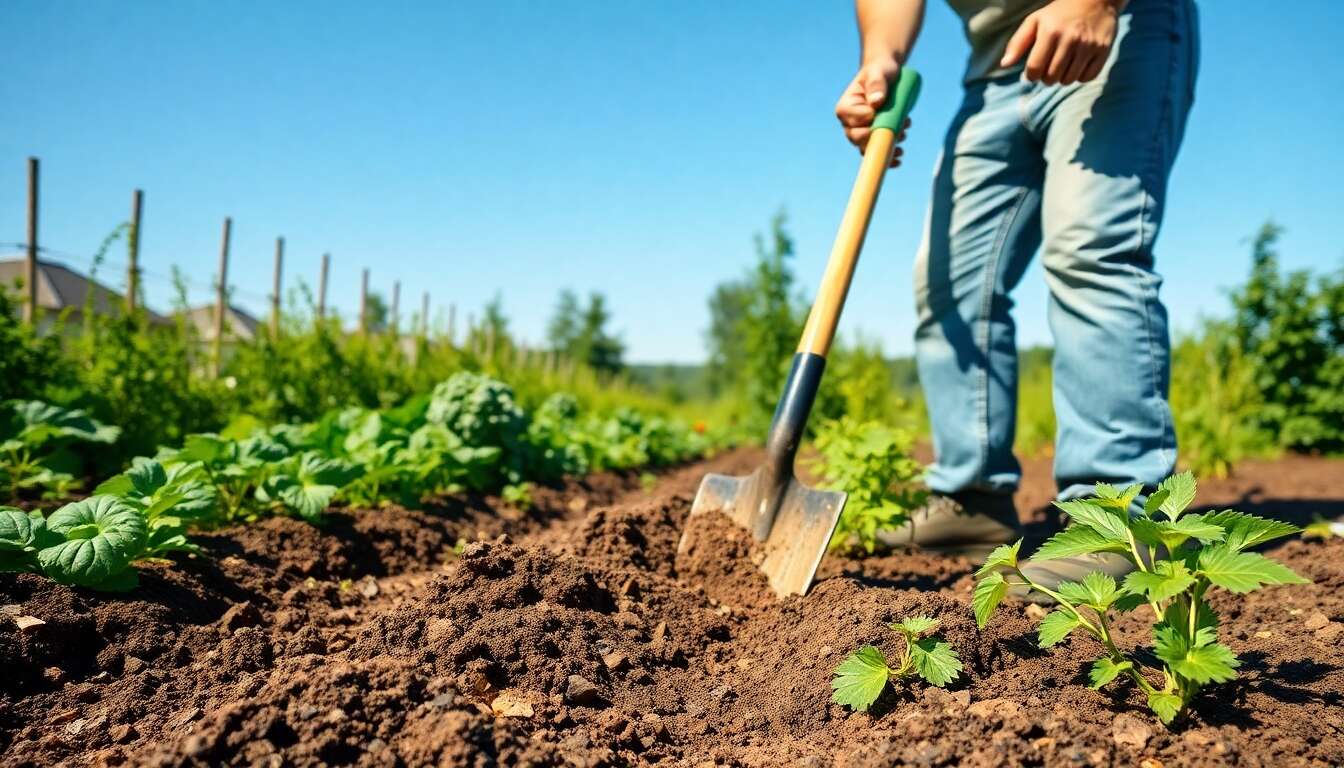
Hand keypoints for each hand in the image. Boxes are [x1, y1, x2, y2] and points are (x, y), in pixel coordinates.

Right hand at [834, 58, 911, 166]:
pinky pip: (876, 151)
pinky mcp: (873, 137)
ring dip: (886, 145)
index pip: (854, 121)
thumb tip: (877, 102)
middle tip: (899, 128)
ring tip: (904, 133)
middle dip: (878, 136)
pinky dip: (887, 157)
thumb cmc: (880, 71)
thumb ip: (876, 84)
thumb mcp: (878, 73)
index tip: (882, 113)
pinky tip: (898, 157)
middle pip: (858, 139)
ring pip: (868, 147)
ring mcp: (860, 132)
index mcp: (845, 107)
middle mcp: (849, 123)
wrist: (887, 77)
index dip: (869, 120)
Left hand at [1001, 0, 1120, 85]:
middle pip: (1051, 78)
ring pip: (1068, 80)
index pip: (1034, 69)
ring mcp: (1089, 45)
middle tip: (1049, 67)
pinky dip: (1080, 76)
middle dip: (1046, 78)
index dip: (1031, 75)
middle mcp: (1070, 39)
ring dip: (1062, 78)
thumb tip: (1004, 65)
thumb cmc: (1059, 14)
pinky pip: (1087, 78)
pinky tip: (1077, 65)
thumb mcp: (1035, 21)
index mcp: (1050, 31)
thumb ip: (1018, 43)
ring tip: (1063, 65)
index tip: (1034, 70)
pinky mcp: (1103, 50)